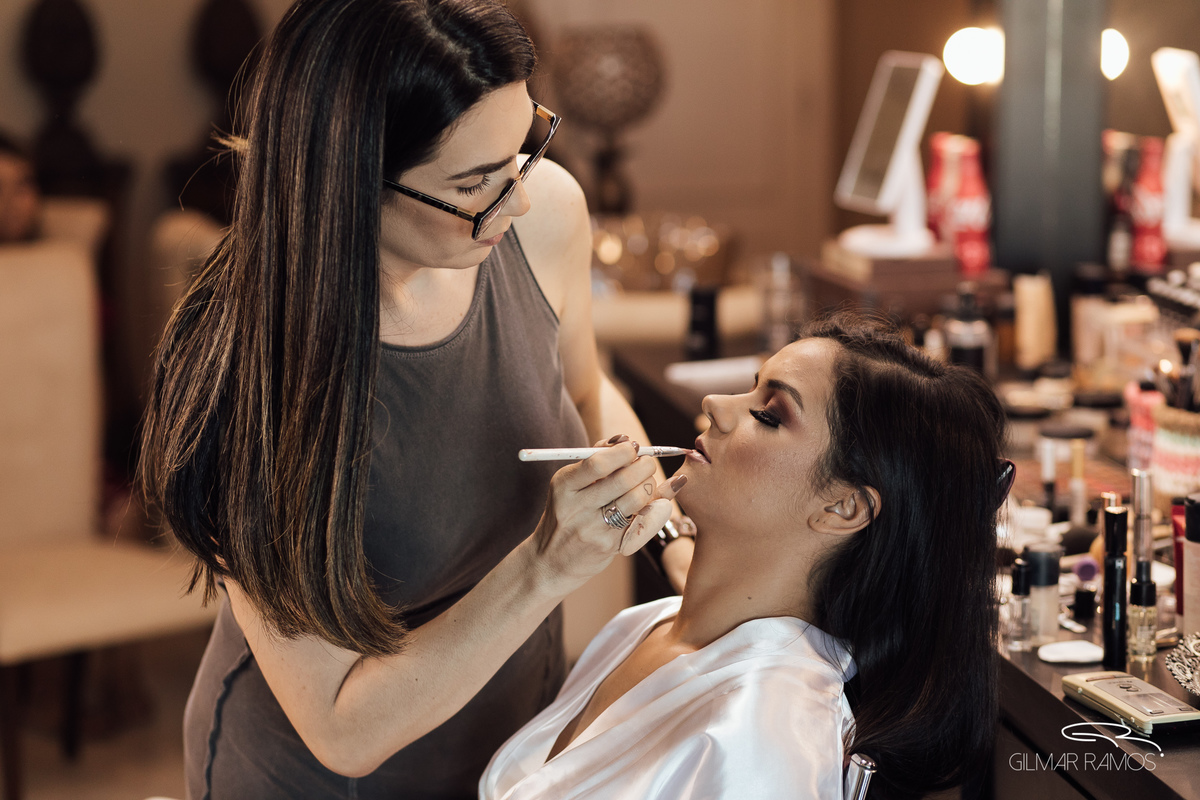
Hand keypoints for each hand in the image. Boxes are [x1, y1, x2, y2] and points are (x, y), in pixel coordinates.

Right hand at [531, 436, 681, 592]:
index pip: (598, 464)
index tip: (633, 447)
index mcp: (564, 486)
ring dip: (650, 486)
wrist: (550, 561)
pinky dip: (657, 507)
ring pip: (636, 500)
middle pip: (622, 481)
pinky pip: (644, 522)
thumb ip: (594, 460)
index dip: (623, 452)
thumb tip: (624, 439)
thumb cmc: (565, 514)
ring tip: (646, 482)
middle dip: (644, 466)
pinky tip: (661, 500)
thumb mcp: (568, 485)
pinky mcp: (611, 546)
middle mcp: (577, 508)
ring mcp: (595, 529)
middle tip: (647, 463)